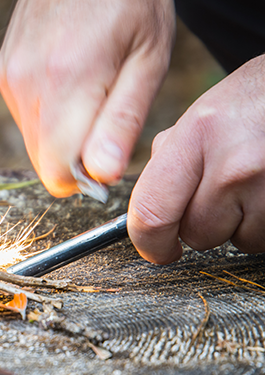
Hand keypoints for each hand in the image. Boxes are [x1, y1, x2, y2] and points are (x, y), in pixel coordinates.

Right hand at [0, 0, 174, 195]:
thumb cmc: (130, 4)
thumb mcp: (148, 59)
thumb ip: (122, 122)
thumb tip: (101, 176)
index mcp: (67, 82)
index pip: (58, 173)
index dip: (87, 176)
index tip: (110, 150)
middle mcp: (27, 84)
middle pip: (44, 161)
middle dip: (75, 155)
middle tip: (105, 112)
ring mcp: (10, 78)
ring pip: (33, 142)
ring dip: (62, 133)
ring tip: (89, 88)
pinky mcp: (3, 72)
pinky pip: (25, 118)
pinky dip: (48, 113)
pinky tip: (69, 76)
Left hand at [128, 55, 264, 262]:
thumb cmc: (258, 99)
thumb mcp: (204, 113)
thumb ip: (170, 158)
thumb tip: (147, 205)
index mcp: (198, 136)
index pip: (152, 212)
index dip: (149, 243)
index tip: (155, 250)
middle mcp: (234, 166)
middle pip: (197, 234)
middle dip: (202, 224)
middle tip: (221, 192)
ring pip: (238, 240)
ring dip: (242, 224)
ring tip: (254, 183)